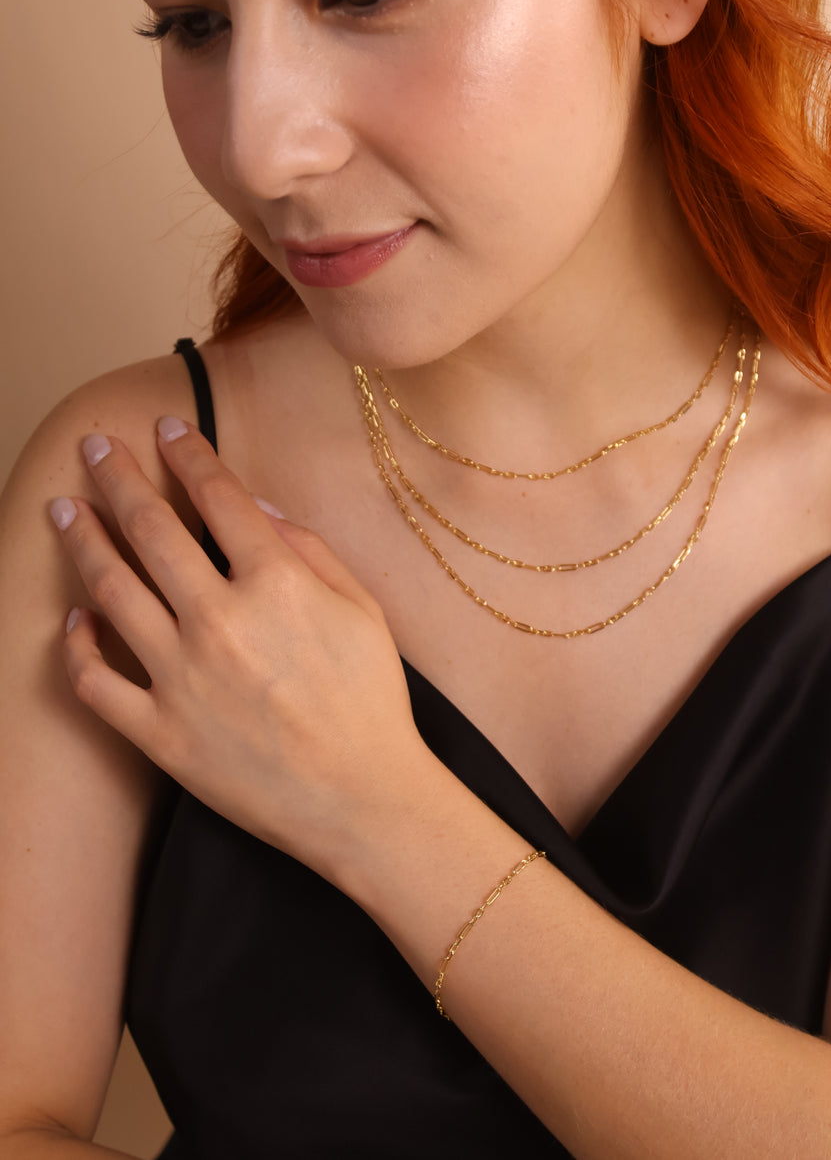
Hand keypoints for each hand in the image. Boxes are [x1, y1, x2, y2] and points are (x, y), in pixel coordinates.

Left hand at [48, 417, 421, 877]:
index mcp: (276, 583)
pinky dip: (78, 648)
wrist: (363, 799)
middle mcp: (220, 621)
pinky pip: (98, 682)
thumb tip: (258, 508)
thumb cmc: (371, 701)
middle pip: (151, 530)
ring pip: (111, 592)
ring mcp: (183, 678)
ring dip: (82, 541)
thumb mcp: (364, 609)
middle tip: (93, 447)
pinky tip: (75, 620)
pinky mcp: (160, 733)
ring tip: (63, 510)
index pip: (218, 497)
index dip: (188, 455)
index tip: (166, 429)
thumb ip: (310, 550)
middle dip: (117, 478)